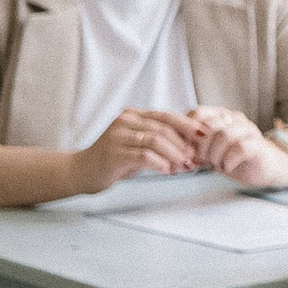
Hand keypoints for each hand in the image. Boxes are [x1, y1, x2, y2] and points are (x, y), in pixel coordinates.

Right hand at [74, 108, 203, 191]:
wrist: (81, 171)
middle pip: (163, 128)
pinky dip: (160, 163)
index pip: (166, 116)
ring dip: (175, 155)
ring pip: (155, 141)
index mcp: (134, 115)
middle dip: (183, 144)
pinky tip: (168, 171)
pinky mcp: (113, 153)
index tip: (206, 135)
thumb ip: (160, 140)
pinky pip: (143, 156)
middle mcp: (125, 121)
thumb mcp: (138, 144)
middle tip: (196, 158)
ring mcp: (117, 136)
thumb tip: (193, 146)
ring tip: (185, 167)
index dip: (188, 125)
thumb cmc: (115, 159)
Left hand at [189, 106, 287, 188]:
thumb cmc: (234, 159)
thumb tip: (173, 146)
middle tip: (201, 161)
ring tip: (216, 165)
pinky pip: (240, 148)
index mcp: (221, 116)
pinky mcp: (258, 145)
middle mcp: (235, 119)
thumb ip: (195, 144)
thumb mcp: (210, 149)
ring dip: (215, 155)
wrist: (264, 169)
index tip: (187, 149)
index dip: (188, 132)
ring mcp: (249, 131)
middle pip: (210, 125)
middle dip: (201, 148)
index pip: (198, 112)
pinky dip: (228, 160)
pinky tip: (227, 167)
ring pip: (225, 135)